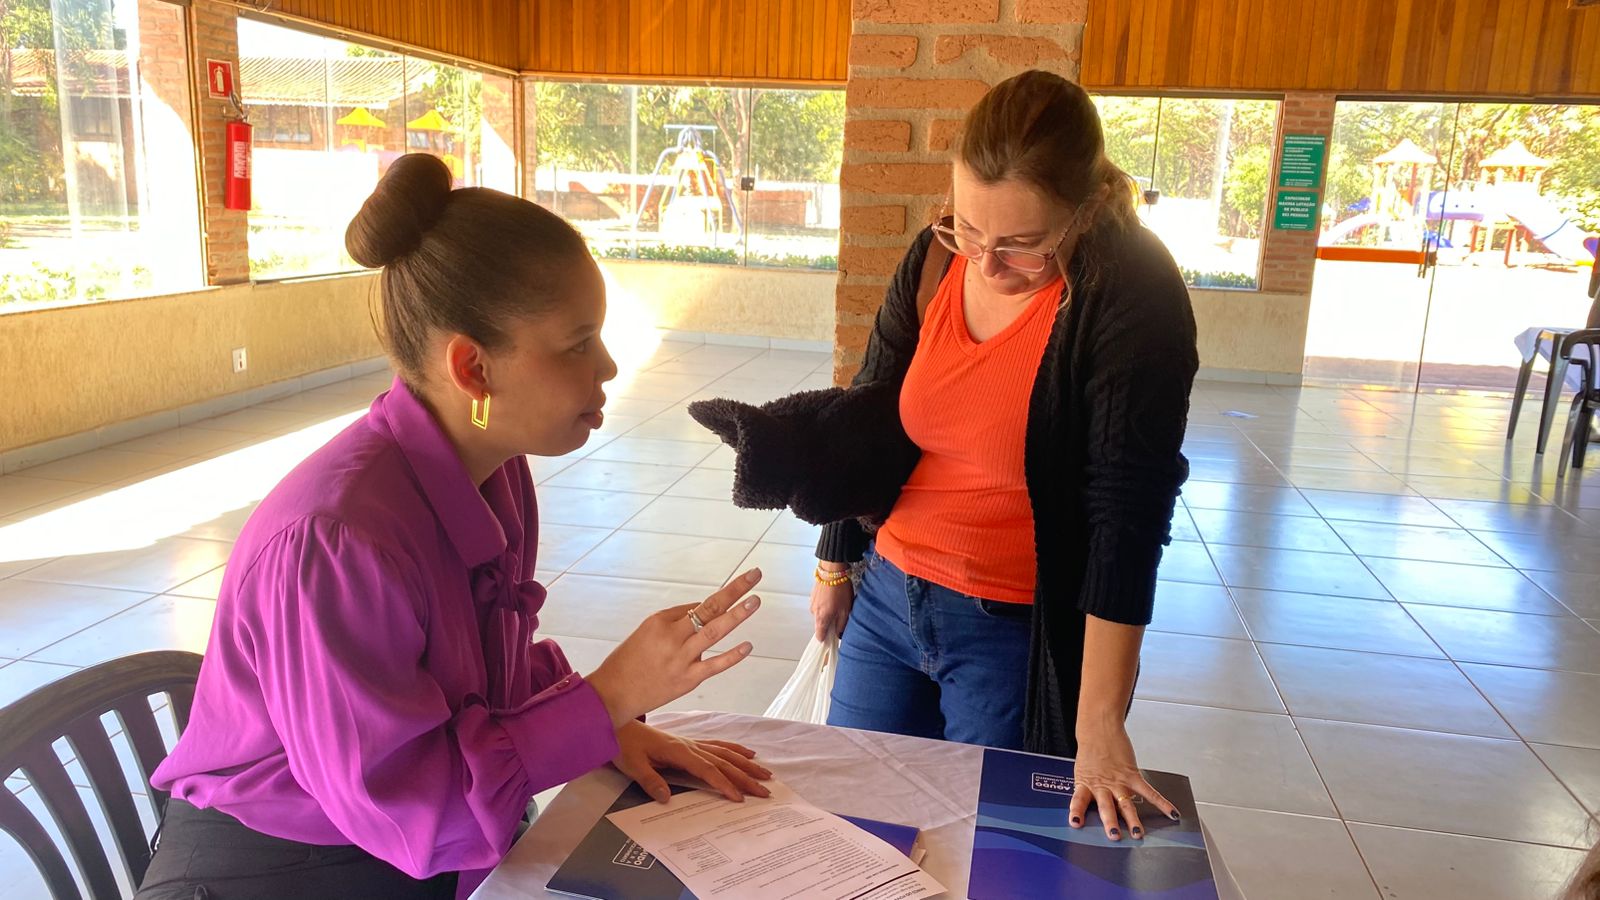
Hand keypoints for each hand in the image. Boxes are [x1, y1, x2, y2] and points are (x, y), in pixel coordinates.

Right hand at [589, 569, 763, 724]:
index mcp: (659, 622)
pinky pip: (714, 666)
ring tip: (755, 601)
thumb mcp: (645, 632)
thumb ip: (674, 621)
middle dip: (734, 591)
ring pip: (714, 632)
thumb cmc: (627, 662)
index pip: (695, 606)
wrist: (612, 695)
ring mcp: (681, 659)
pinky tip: (748, 646)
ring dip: (737, 615)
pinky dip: (732, 656)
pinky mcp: (687, 680)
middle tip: (754, 575)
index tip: (738, 587)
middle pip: (709, 609)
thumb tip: (702, 611)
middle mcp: (671, 637)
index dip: (719, 599)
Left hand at [612, 721, 772, 802]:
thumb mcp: (632, 765)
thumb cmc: (625, 746)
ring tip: (765, 774)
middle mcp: (690, 746)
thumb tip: (665, 797)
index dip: (724, 784)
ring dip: (746, 764)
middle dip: (745, 777)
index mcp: (678, 752)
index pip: (707, 769)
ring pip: (726, 754)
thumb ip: (650, 781)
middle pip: (724, 762)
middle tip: (764, 791)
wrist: (620, 726)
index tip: (739, 797)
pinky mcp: (691, 743)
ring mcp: (692, 743)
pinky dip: (736, 749)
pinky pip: (719, 745)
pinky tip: (748, 753)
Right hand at [810, 562, 853, 640]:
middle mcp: (814, 613)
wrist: (832, 570)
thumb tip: (839, 634)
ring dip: (829, 613)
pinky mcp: (813, 596)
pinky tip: (834, 598)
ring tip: (839, 605)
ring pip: (821, 615)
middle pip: (821, 625)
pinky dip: (826, 605)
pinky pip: (820, 606)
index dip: (827, 640)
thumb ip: (842, 625)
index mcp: (821, 618)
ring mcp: (812, 604)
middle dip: (830, 624)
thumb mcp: (846, 610)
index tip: (833, 639)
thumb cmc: (839, 589)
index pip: (820, 636)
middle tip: (841, 617)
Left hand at [1070, 721, 1178, 840]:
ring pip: (1126, 803)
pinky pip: (1149, 791)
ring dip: (1132, 820)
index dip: (1077, 812)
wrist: (1099, 730)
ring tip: (1137, 834)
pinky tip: (1171, 813)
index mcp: (1086, 784)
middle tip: (1115, 836)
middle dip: (1110, 822)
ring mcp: (1119, 781)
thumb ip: (1089, 790)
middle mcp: (1102, 785)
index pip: (1079, 801)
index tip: (1076, 823)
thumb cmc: (1090, 752)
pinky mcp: (1133, 775)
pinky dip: (1161, 803)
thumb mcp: (1084, 773)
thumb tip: (1094, 809)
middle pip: (1107, 807)